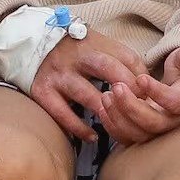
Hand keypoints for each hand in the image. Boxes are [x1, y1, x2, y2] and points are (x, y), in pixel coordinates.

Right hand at [27, 29, 145, 141]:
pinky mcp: (42, 91)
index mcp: (95, 44)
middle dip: (128, 91)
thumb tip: (148, 86)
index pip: (127, 58)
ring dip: (106, 111)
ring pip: (87, 94)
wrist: (30, 41)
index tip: (149, 96)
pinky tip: (92, 137)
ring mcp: (59, 75)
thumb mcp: (97, 45)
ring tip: (118, 124)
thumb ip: (120, 61)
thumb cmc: (73, 49)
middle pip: (109, 69)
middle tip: (138, 110)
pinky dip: (78, 128)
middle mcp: (77, 57)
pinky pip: (62, 113)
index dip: (142, 79)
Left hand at [95, 47, 179, 145]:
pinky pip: (127, 138)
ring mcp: (158, 130)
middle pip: (154, 124)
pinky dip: (112, 126)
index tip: (141, 78)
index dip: (157, 93)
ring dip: (118, 116)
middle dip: (131, 106)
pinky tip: (103, 108)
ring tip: (106, 95)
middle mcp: (175, 120)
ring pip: (138, 134)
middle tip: (117, 86)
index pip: (175, 103)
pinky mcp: (143, 133)